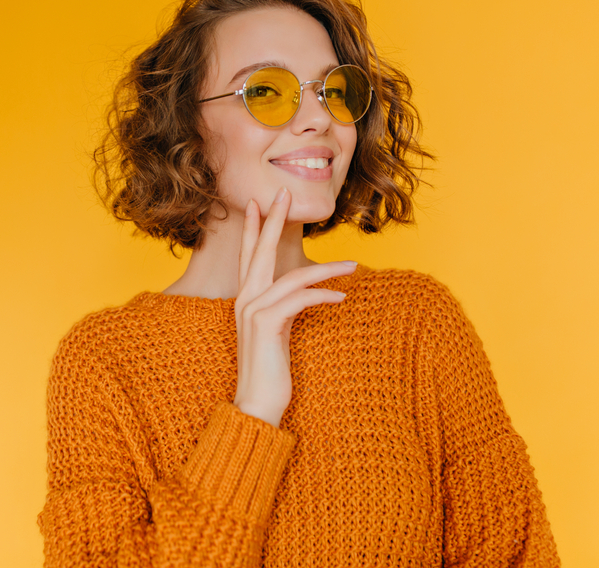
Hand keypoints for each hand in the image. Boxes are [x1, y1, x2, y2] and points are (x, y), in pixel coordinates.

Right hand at [232, 187, 356, 427]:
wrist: (257, 404)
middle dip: (273, 221)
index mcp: (245, 299)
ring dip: (327, 269)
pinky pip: (300, 299)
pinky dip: (323, 295)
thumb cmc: (269, 371)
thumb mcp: (275, 332)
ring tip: (353, 265)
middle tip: (284, 193)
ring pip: (292, 276)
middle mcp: (245, 300)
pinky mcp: (267, 324)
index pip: (247, 255)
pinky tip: (342, 297)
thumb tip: (300, 293)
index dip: (252, 228)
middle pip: (261, 251)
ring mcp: (253, 311)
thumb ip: (281, 308)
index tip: (258, 203)